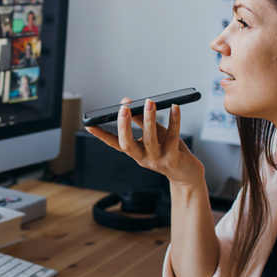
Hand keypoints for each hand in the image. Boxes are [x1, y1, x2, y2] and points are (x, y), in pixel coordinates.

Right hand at [85, 98, 203, 187]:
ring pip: (149, 140)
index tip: (89, 124)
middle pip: (128, 145)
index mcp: (135, 153)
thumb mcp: (154, 135)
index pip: (114, 144)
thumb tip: (129, 103)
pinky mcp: (173, 159)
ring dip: (148, 119)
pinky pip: (172, 138)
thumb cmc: (170, 152)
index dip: (101, 135)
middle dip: (124, 127)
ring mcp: (157, 160)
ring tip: (149, 102)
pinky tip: (175, 108)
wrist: (187, 174)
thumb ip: (142, 120)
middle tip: (123, 109)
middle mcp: (143, 158)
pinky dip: (174, 121)